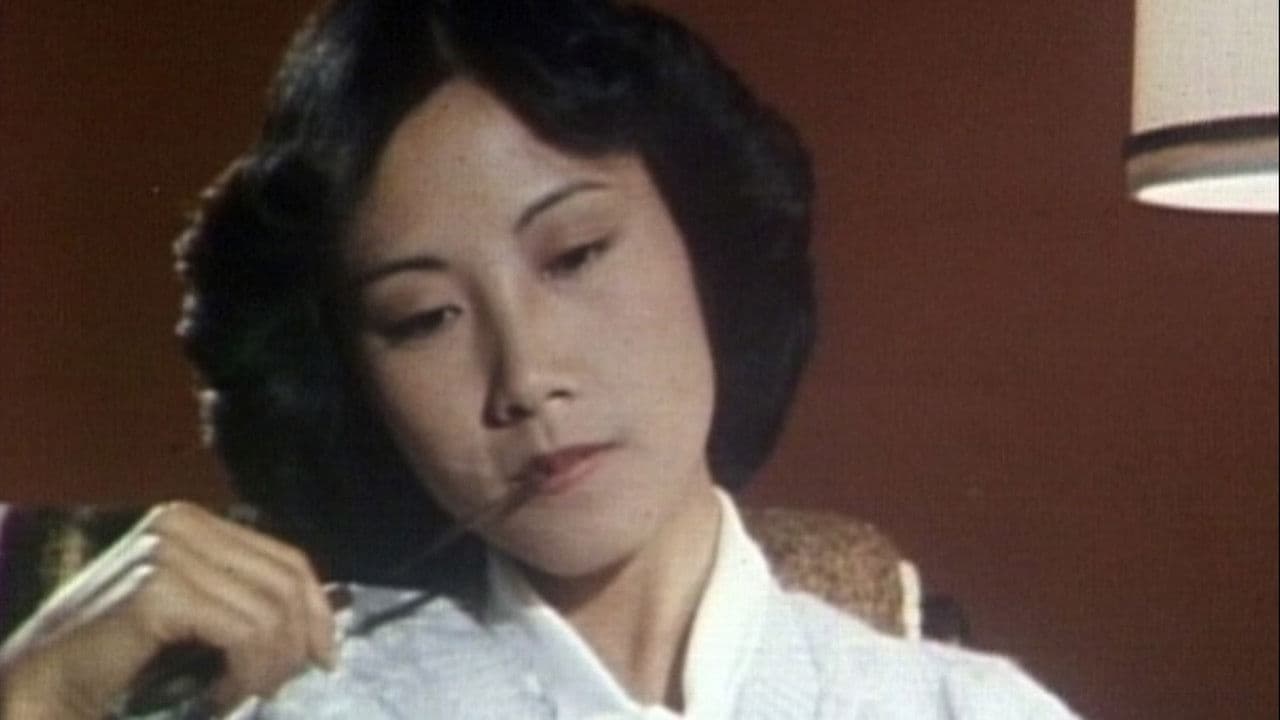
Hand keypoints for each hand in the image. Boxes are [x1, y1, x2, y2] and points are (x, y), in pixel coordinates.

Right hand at [0, 502, 334, 718]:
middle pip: (285, 580)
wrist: (41, 688)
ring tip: (246, 693)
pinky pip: (242, 631)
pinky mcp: (158, 590)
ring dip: (270, 664)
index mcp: (192, 520)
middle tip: (284, 685)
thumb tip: (317, 619)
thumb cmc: (116, 658)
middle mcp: (180, 523)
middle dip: (300, 640)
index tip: (326, 655)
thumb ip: (243, 599)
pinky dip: (247, 670)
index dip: (317, 610)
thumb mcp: (197, 615)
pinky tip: (225, 693)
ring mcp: (167, 552)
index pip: (285, 557)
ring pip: (270, 609)